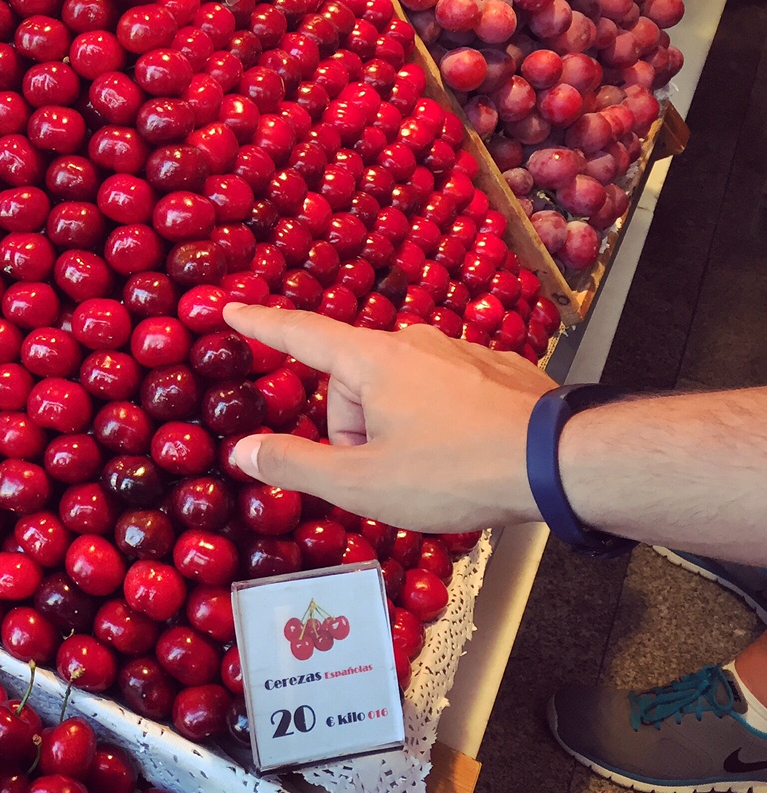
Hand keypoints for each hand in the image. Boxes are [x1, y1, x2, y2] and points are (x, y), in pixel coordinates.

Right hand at [222, 304, 555, 532]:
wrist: (560, 462)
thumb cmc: (455, 471)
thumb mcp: (362, 483)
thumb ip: (294, 464)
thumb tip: (243, 451)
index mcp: (371, 361)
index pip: (299, 334)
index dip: (260, 325)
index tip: (232, 308)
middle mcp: (412, 343)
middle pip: (352, 382)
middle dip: (353, 427)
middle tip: (383, 474)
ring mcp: (457, 351)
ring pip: (398, 389)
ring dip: (397, 427)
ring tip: (432, 470)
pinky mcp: (495, 369)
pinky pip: (442, 391)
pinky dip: (440, 421)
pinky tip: (464, 454)